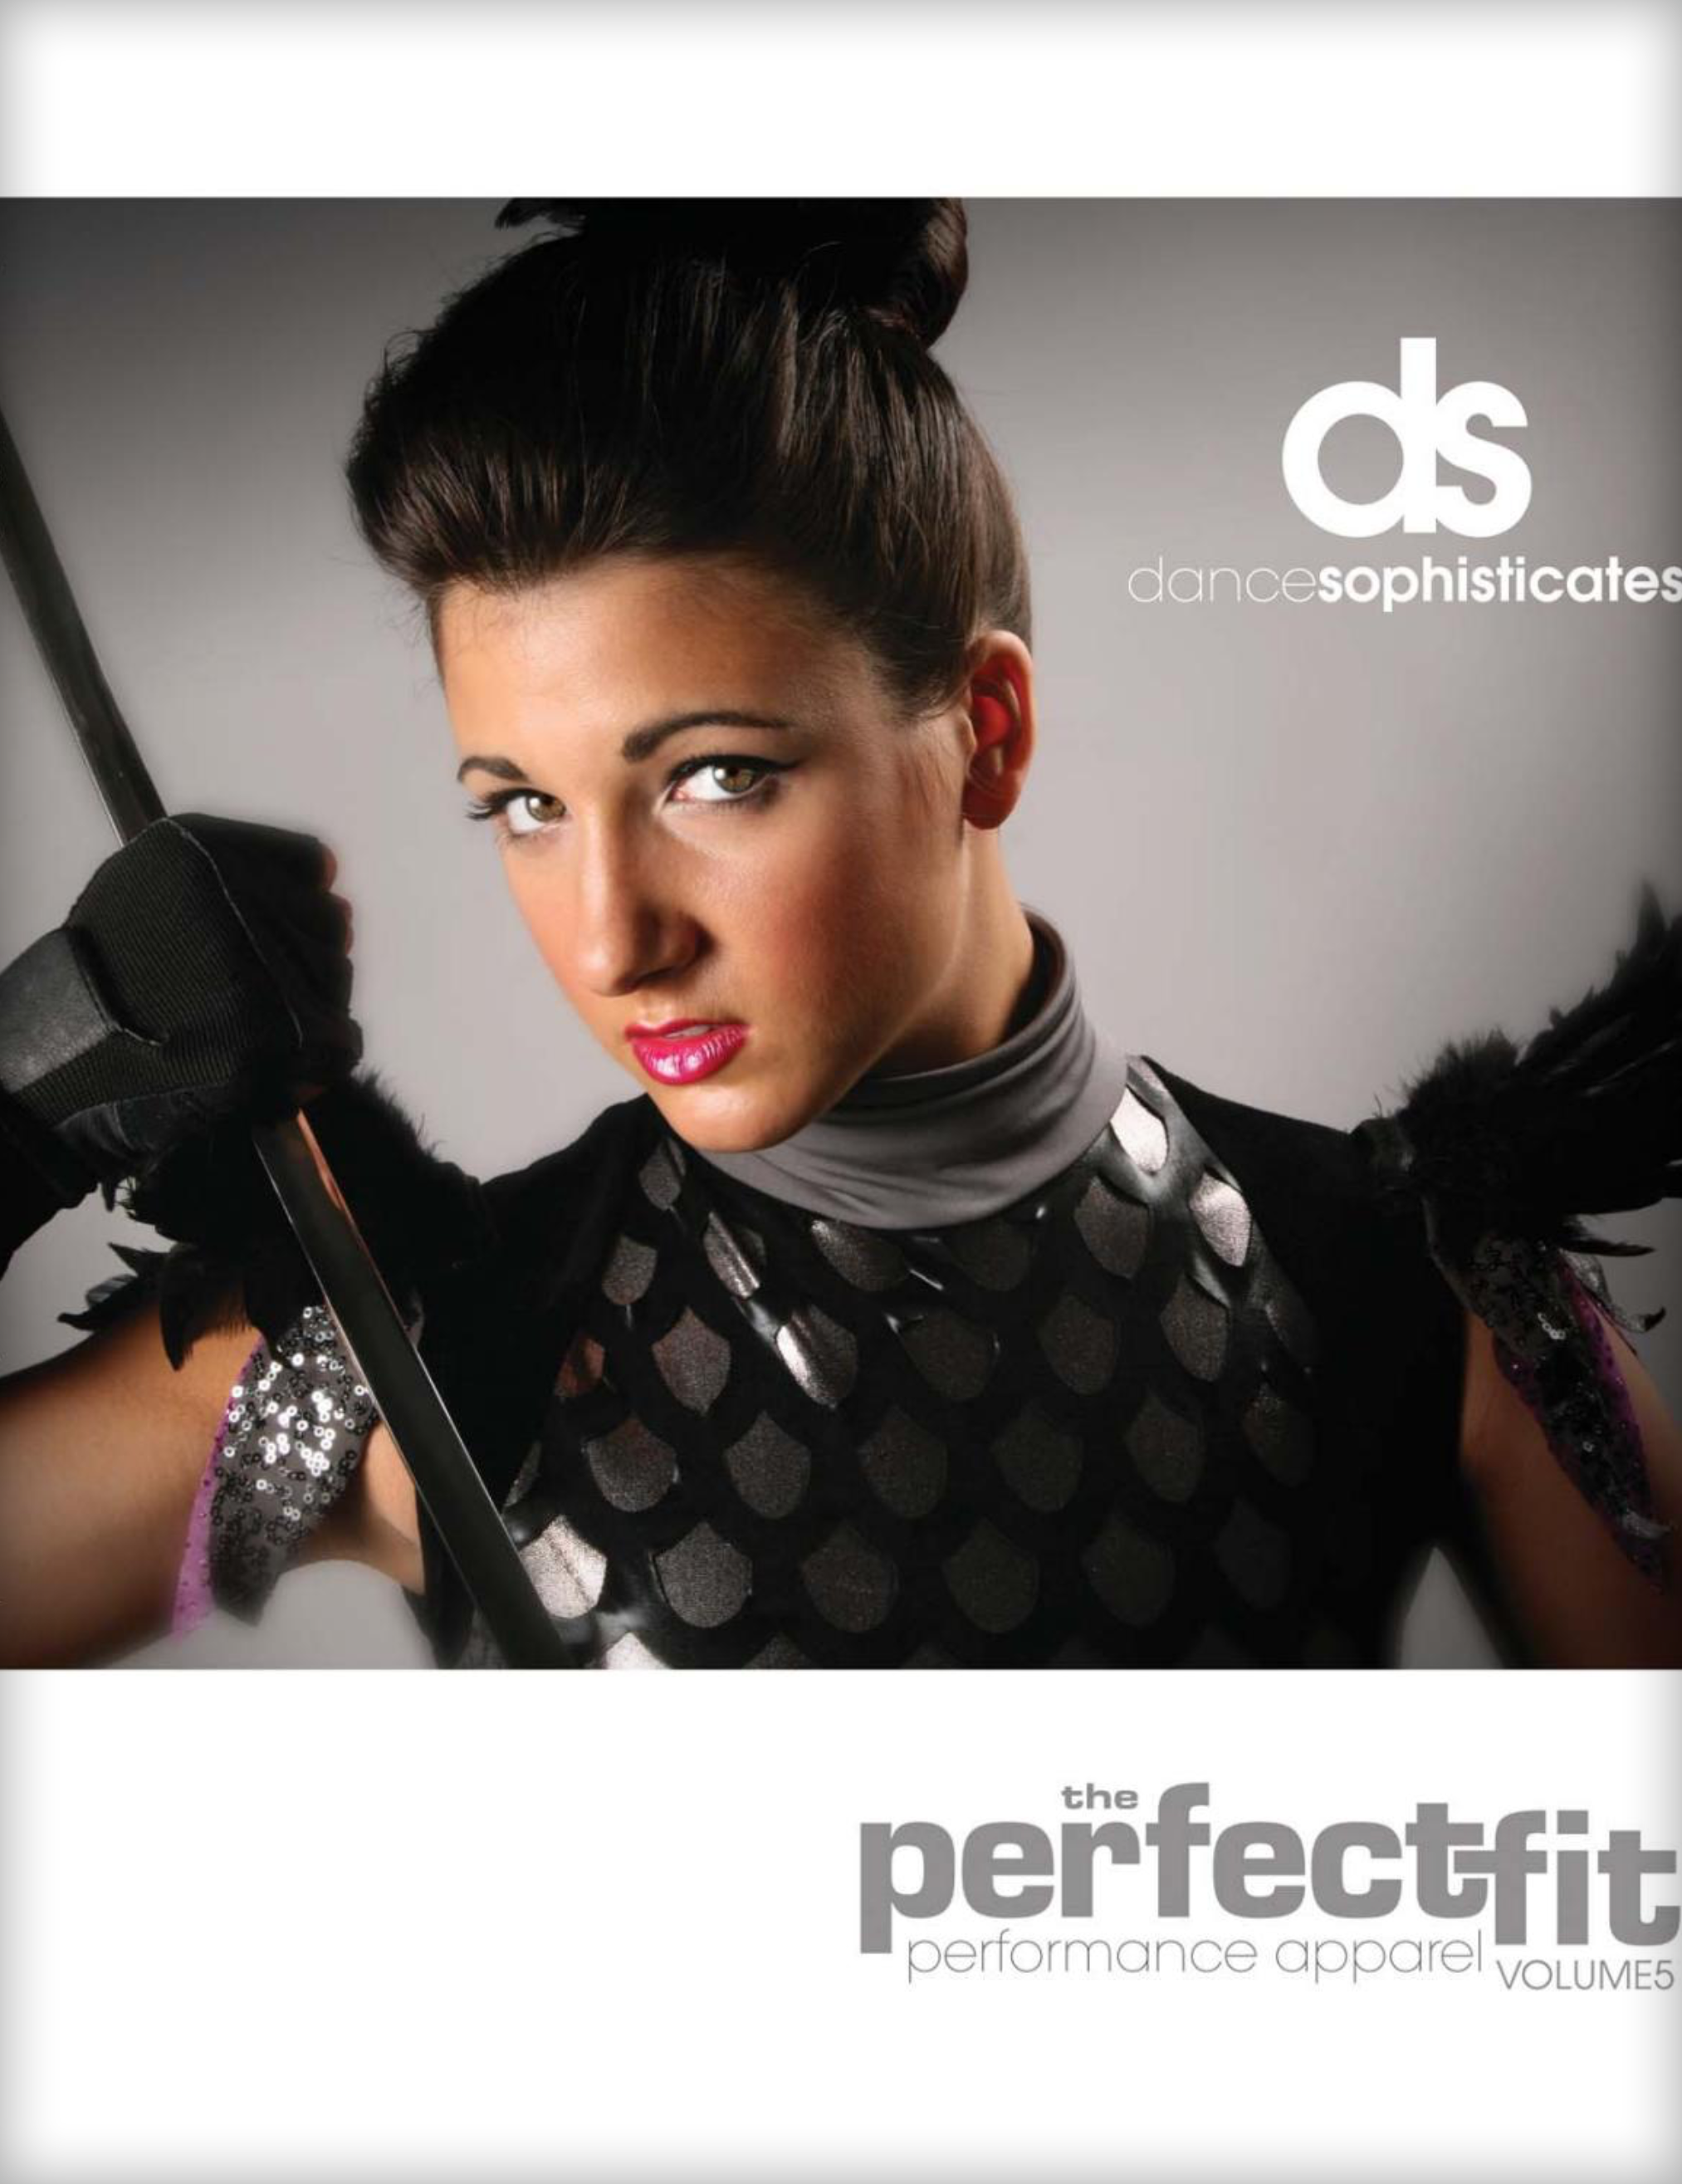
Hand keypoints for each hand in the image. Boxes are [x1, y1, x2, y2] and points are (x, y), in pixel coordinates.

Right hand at [0, 812, 361, 1190]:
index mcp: (199, 848)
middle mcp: (234, 891)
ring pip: (336, 982)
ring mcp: (259, 960)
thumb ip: (223, 880)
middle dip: (303, 966)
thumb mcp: (140, 894)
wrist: (59, 1070)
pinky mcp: (278, 1028)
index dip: (302, 908)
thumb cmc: (100, 990)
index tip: (285, 938)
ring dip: (305, 1015)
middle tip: (244, 1004)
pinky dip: (312, 1067)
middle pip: (329, 924)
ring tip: (236, 1037)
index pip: (311, 866)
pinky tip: (260, 1072)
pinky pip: (341, 1042)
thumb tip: (328, 885)